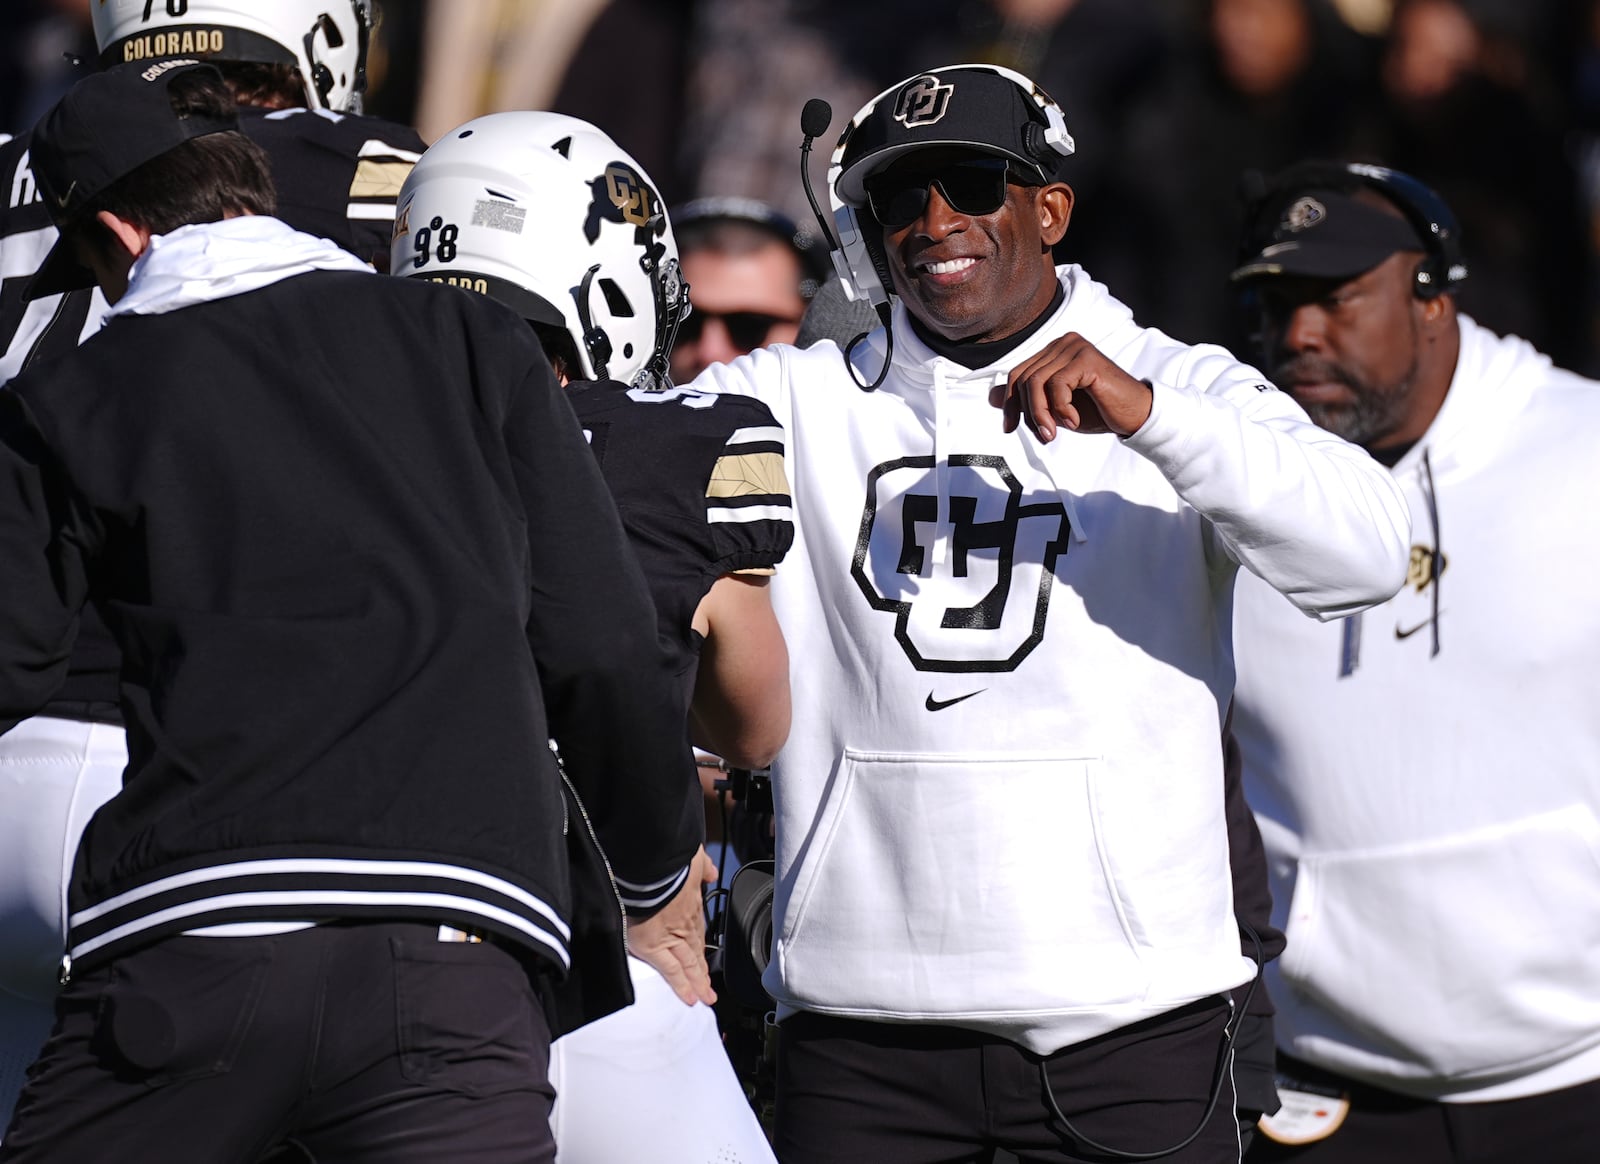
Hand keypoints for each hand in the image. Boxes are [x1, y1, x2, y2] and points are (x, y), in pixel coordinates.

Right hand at [626, 846, 718, 1005]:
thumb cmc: (667, 859)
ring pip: (688, 964)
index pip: (697, 929)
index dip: (701, 944)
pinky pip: (671, 970)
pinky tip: (689, 999)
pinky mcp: (655, 947)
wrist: (651, 865)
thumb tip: (710, 871)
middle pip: (695, 951)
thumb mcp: (693, 857)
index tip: (703, 955)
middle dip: (702, 970)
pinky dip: (681, 985)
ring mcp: (672, 936)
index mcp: (690, 902)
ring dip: (697, 982)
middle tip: (709, 988)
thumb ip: (702, 865)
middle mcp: (684, 922)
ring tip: (704, 998)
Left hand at [988, 332, 1152, 440]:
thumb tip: (991, 396)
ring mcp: (1075, 347)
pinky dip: (1060, 410)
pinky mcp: (1086, 358)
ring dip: (1041, 415)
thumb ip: (1027, 400)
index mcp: (1054, 351)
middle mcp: (1063, 343)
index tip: (1010, 429)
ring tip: (1053, 434)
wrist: (1134, 416)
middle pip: (1023, 378)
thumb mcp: (1054, 409)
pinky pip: (1056, 385)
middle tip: (1042, 437)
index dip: (1010, 403)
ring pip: (1036, 383)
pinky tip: (1074, 422)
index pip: (1017, 374)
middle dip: (1026, 412)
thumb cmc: (1097, 412)